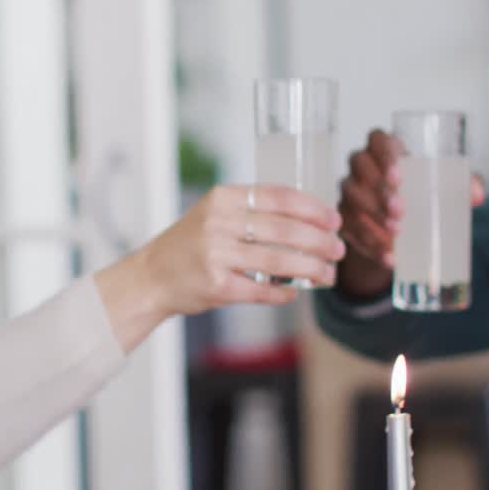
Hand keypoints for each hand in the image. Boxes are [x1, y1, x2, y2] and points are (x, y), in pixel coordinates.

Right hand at [97, 184, 342, 349]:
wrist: (150, 277)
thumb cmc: (188, 246)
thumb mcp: (214, 215)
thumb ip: (252, 212)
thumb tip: (308, 221)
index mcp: (222, 198)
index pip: (278, 196)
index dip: (312, 208)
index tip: (333, 219)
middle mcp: (218, 223)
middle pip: (285, 229)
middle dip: (320, 241)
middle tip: (338, 249)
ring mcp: (216, 255)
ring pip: (279, 260)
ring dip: (310, 268)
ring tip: (327, 273)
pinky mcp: (217, 285)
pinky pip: (262, 289)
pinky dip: (283, 292)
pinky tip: (295, 292)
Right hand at [337, 129, 485, 296]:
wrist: (398, 224)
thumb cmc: (421, 193)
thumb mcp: (442, 186)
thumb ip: (461, 185)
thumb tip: (477, 196)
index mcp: (386, 149)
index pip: (378, 139)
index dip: (384, 154)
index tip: (399, 177)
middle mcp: (362, 165)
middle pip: (360, 167)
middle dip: (379, 190)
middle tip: (401, 212)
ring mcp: (349, 191)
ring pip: (351, 198)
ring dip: (373, 217)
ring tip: (397, 235)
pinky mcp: (343, 217)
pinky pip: (349, 228)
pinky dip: (369, 244)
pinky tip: (388, 255)